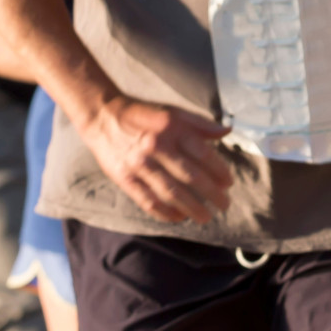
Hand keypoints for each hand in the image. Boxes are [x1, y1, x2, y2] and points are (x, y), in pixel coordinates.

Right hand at [83, 97, 232, 222]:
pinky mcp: (125, 179)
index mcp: (171, 128)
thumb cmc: (142, 115)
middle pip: (191, 177)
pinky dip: (166, 213)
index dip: (220, 171)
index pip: (203, 154)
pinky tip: (179, 218)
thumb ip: (200, 123)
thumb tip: (227, 131)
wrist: (102, 117)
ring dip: (193, 209)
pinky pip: (149, 202)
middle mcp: (157, 146)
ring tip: (206, 217)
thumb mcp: (172, 111)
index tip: (229, 183)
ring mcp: (140, 165)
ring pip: (172, 193)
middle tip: (224, 204)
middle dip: (212, 194)